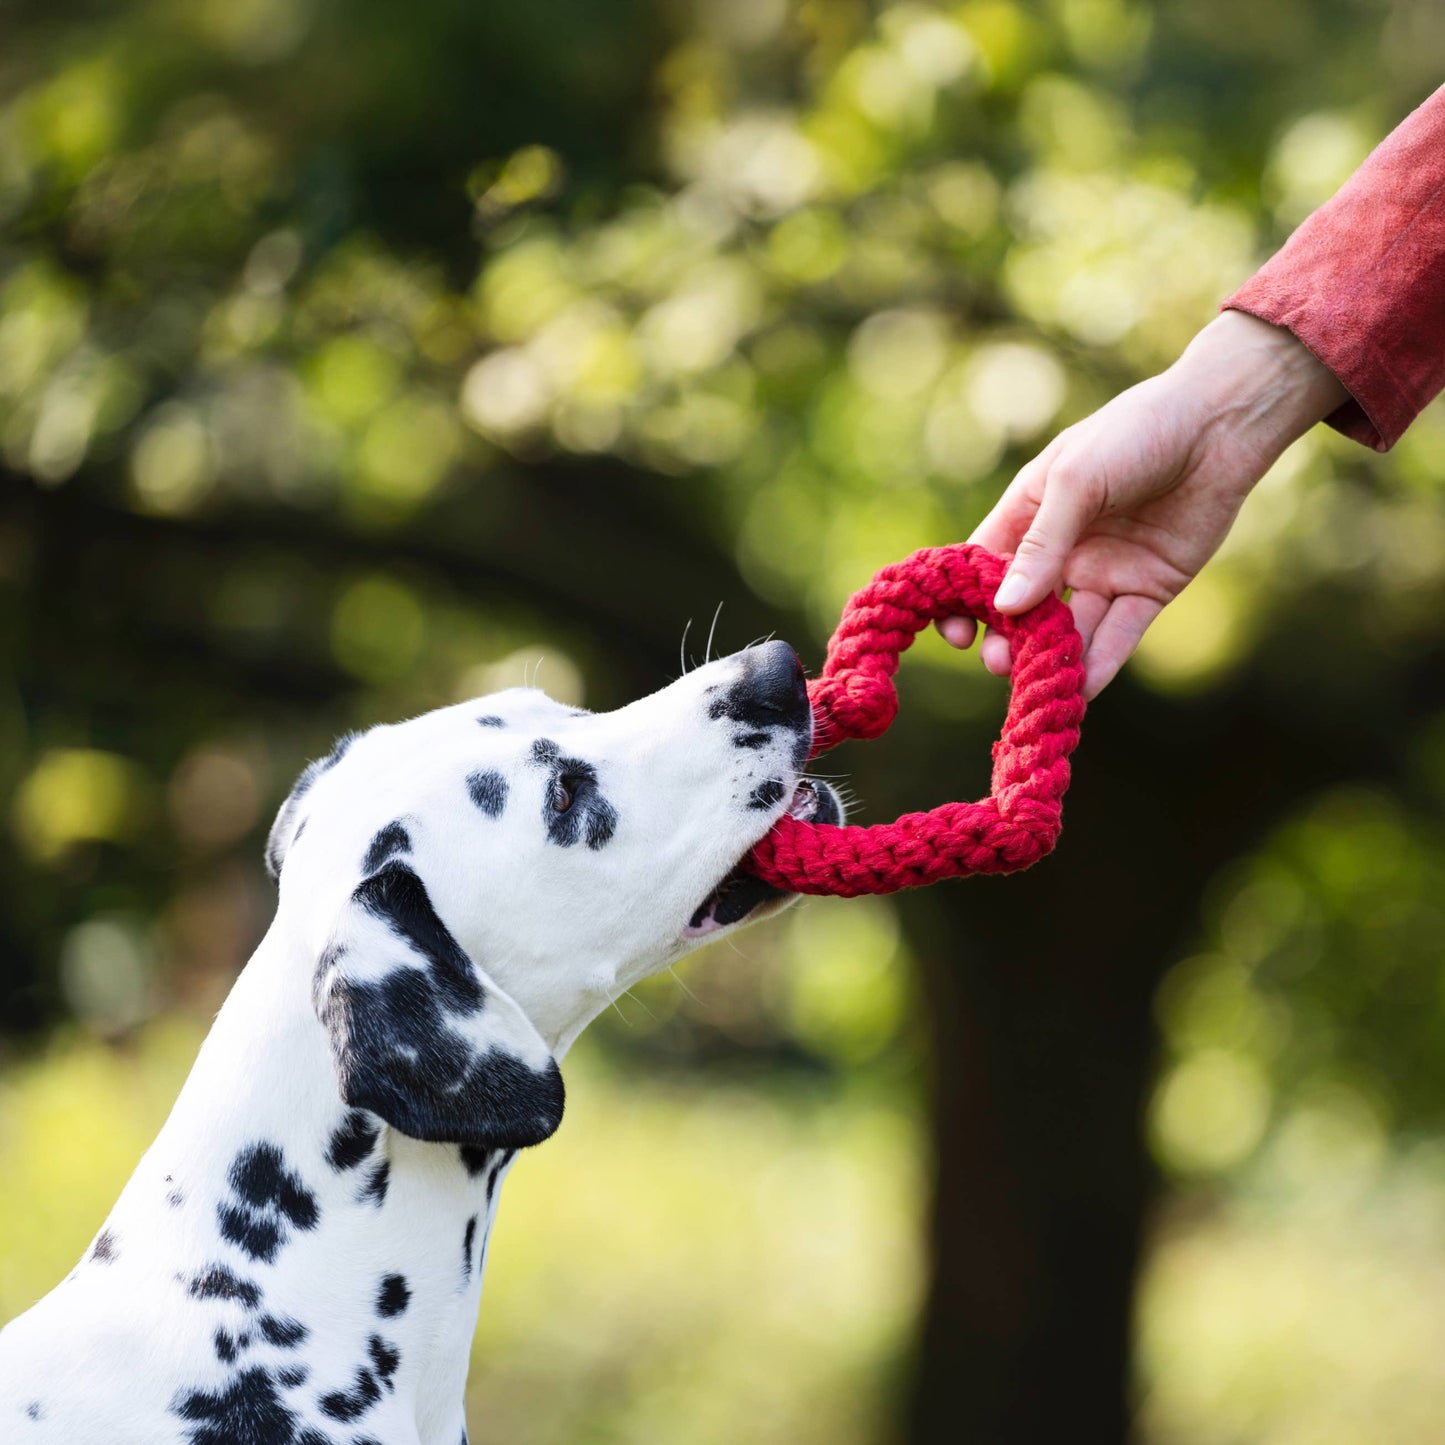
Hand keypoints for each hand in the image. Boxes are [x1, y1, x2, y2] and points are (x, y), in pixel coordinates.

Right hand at [941, 311, 1350, 697]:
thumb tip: (1003, 609)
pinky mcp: (1148, 589)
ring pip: (1070, 627)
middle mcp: (1064, 548)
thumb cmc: (1135, 434)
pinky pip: (1119, 633)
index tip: (957, 635)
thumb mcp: (1076, 481)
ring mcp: (1105, 571)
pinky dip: (1102, 661)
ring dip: (1052, 657)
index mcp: (1032, 512)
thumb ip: (1041, 546)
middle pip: (1024, 607)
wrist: (1218, 426)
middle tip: (1000, 664)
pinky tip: (1084, 686)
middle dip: (1008, 639)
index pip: (986, 566)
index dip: (966, 602)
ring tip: (1041, 682)